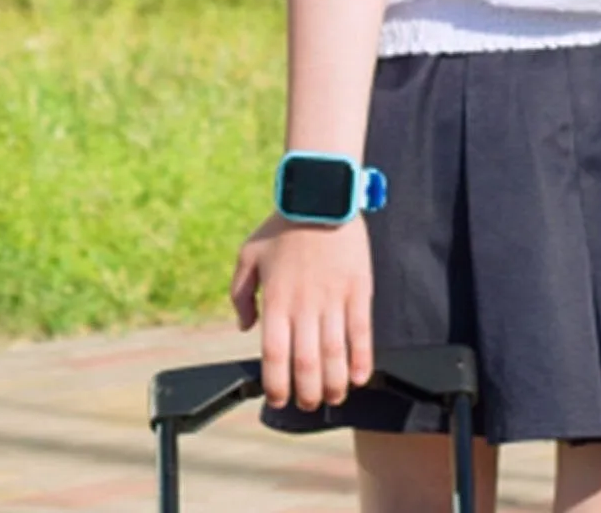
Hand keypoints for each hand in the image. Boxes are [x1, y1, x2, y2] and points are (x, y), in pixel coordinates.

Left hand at [230, 212, 373, 410]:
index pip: (274, 356)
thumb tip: (243, 328)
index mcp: (276, 300)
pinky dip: (361, 359)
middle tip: (307, 404)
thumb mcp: (248, 254)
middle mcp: (304, 305)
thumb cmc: (283, 225)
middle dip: (307, 394)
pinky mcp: (358, 290)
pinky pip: (361, 333)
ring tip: (332, 397)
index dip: (276, 385)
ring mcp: (333, 299)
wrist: (321, 195)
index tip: (278, 399)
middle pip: (306, 364)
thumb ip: (239, 295)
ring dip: (334, 384)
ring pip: (335, 355)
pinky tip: (359, 376)